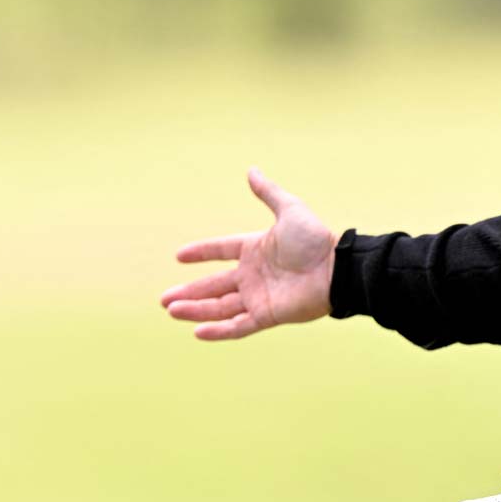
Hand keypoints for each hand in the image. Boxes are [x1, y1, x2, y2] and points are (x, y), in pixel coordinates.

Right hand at [161, 168, 335, 339]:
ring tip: (171, 311)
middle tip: (164, 299)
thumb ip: (268, 193)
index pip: (221, 250)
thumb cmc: (315, 239)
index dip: (201, 252)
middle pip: (213, 286)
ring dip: (195, 310)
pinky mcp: (267, 315)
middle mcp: (253, 275)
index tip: (179, 256)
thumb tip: (252, 170)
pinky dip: (218, 330)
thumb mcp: (289, 209)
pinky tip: (197, 331)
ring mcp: (259, 297)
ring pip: (220, 307)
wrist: (336, 268)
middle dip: (189, 292)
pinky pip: (238, 326)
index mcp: (255, 249)